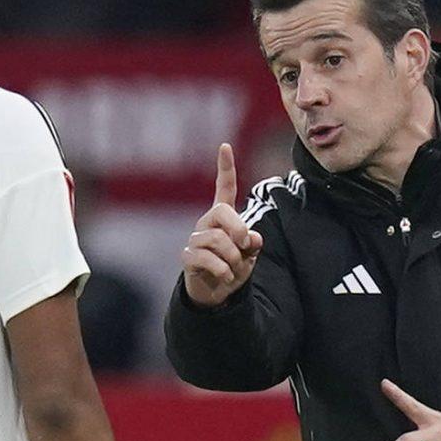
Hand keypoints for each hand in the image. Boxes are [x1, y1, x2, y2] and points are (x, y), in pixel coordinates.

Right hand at [180, 143, 261, 308]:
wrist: (216, 294)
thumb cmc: (233, 268)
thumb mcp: (249, 255)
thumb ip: (252, 243)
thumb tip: (252, 237)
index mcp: (223, 217)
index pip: (224, 188)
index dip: (225, 168)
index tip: (225, 146)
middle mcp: (207, 223)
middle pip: (222, 212)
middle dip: (239, 230)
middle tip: (245, 246)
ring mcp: (195, 239)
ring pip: (217, 239)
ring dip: (233, 258)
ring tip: (234, 269)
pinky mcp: (188, 257)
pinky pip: (207, 258)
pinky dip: (223, 270)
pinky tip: (226, 277)